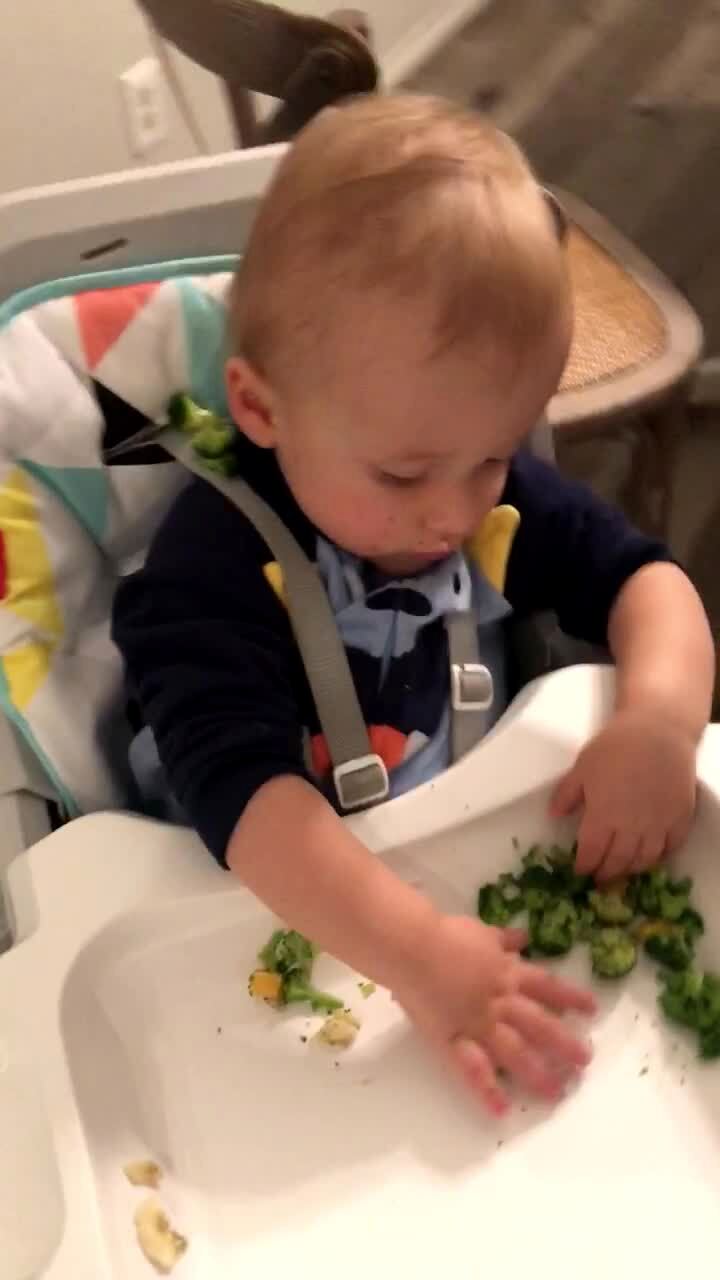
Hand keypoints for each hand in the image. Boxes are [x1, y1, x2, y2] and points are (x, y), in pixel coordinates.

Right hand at [395, 915, 594, 1114]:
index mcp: (507, 972)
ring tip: (556, 1093)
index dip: (570, 998)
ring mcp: (479, 1023)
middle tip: (585, 1061)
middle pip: (539, 1025)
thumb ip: (503, 939)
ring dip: (537, 1072)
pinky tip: (501, 1110)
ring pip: (514, 1051)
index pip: (546, 986)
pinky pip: (471, 1068)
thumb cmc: (445, 934)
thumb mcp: (481, 932)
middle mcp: (500, 1001)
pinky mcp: (453, 1040)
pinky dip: (486, 1089)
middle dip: (564, 1043)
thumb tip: (523, 938)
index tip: (592, 1010)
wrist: (412, 946)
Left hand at [552, 706, 696, 879]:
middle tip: (600, 879)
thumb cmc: (616, 746)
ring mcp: (658, 825)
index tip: (581, 872)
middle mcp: (631, 828)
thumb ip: (567, 794)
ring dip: (631, 870)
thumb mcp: (582, 767)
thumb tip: (554, 814)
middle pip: (618, 862)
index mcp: (603, 817)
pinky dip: (660, 857)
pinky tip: (652, 856)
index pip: (592, 853)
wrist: (659, 731)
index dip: (585, 866)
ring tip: (623, 871)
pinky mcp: (680, 818)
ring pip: (644, 860)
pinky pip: (671, 847)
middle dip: (606, 874)